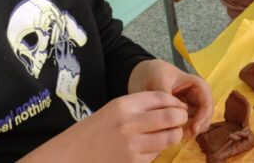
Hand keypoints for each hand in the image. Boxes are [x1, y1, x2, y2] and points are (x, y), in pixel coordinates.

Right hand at [21, 91, 187, 162]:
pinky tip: (150, 147)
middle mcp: (130, 123)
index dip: (174, 101)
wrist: (71, 156)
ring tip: (170, 134)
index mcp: (123, 105)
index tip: (178, 105)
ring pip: (170, 137)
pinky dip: (158, 150)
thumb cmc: (93, 131)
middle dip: (181, 117)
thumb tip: (170, 107)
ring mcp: (134, 145)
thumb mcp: (112, 110)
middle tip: (181, 120)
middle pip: (171, 116)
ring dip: (175, 135)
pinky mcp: (135, 162)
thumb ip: (138, 106)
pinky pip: (157, 154)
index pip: (161, 97)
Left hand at [128, 59, 212, 137]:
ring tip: (176, 135)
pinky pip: (188, 126)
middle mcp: (199, 97)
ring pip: (199, 123)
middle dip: (197, 127)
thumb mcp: (160, 81)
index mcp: (198, 86)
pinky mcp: (184, 115)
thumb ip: (166, 96)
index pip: (207, 104)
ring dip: (190, 131)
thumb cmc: (157, 73)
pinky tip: (171, 133)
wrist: (146, 74)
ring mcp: (193, 107)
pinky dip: (183, 131)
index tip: (193, 130)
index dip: (203, 118)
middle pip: (206, 116)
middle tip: (183, 136)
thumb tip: (171, 114)